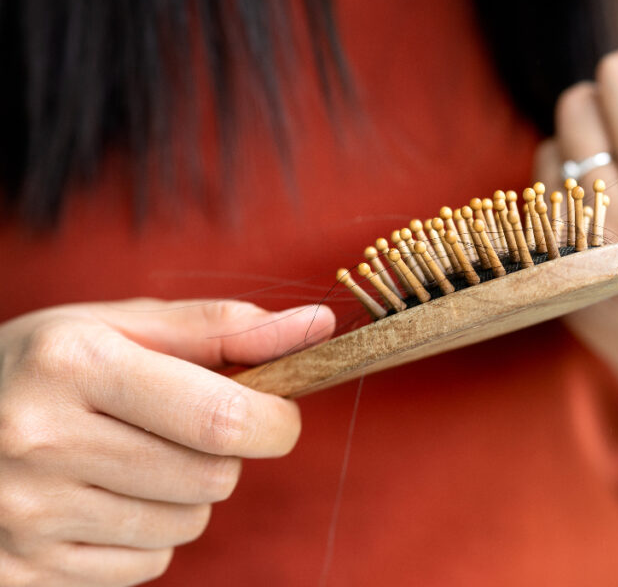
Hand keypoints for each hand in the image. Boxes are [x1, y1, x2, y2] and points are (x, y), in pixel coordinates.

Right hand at [0, 298, 333, 585]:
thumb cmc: (51, 361)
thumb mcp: (124, 324)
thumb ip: (224, 326)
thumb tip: (318, 324)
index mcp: (74, 364)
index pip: (218, 416)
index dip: (274, 421)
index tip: (280, 414)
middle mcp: (41, 441)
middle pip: (210, 477)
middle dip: (226, 453)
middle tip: (189, 426)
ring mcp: (25, 516)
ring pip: (185, 526)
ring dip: (188, 494)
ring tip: (138, 457)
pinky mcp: (20, 574)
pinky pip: (145, 566)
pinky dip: (149, 534)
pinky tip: (107, 497)